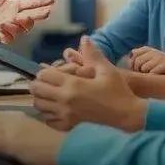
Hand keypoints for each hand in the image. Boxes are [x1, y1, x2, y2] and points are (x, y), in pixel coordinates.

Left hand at [0, 0, 53, 43]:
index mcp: (14, 6)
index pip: (32, 4)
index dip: (42, 2)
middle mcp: (13, 18)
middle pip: (30, 19)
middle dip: (39, 15)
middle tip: (45, 12)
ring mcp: (6, 28)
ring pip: (21, 30)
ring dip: (19, 25)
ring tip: (12, 19)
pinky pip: (7, 38)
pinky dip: (7, 34)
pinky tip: (3, 27)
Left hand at [31, 36, 146, 131]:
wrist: (127, 114)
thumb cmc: (118, 90)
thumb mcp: (106, 70)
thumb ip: (92, 54)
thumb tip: (84, 38)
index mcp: (73, 85)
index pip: (44, 76)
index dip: (44, 71)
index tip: (52, 71)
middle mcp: (65, 100)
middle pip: (37, 91)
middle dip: (39, 83)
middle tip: (48, 81)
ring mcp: (66, 115)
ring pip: (40, 106)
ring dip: (41, 98)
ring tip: (51, 93)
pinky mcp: (70, 125)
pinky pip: (48, 120)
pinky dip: (48, 113)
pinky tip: (56, 108)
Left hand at [130, 46, 164, 73]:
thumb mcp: (153, 55)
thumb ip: (142, 54)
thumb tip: (131, 54)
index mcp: (149, 49)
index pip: (134, 55)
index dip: (132, 63)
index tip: (135, 70)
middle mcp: (153, 52)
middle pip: (137, 62)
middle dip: (137, 70)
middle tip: (142, 75)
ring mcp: (159, 58)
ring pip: (144, 68)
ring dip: (145, 74)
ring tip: (149, 76)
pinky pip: (153, 72)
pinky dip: (152, 76)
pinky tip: (155, 77)